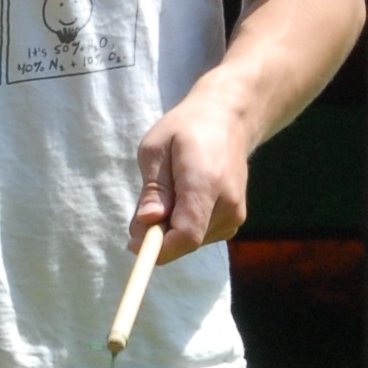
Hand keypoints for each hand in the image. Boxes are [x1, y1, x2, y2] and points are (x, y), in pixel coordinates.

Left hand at [130, 81, 254, 262]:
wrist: (227, 119)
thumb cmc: (186, 130)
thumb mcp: (156, 149)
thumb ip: (153, 190)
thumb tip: (147, 223)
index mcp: (206, 183)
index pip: (186, 234)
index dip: (158, 248)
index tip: (131, 243)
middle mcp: (228, 203)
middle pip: (186, 241)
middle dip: (158, 236)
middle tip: (144, 209)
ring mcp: (235, 213)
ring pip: (192, 242)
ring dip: (171, 229)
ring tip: (170, 191)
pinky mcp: (235, 219)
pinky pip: (201, 236)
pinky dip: (184, 226)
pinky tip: (183, 198)